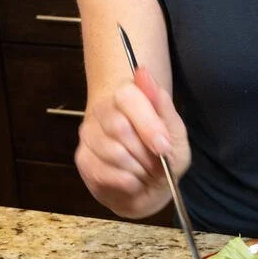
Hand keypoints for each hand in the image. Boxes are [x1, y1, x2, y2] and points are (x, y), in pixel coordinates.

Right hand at [75, 66, 190, 219]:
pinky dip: (126, 183)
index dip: (147, 125)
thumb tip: (143, 73)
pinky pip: (104, 173)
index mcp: (127, 97)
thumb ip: (162, 105)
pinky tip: (132, 181)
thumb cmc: (164, 155)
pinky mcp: (82, 160)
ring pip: (112, 153)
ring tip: (144, 171)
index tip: (163, 147)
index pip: (126, 96)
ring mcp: (89, 135)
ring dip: (137, 169)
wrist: (149, 186)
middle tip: (156, 162)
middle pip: (119, 127)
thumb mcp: (175, 133)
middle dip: (144, 152)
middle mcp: (102, 111)